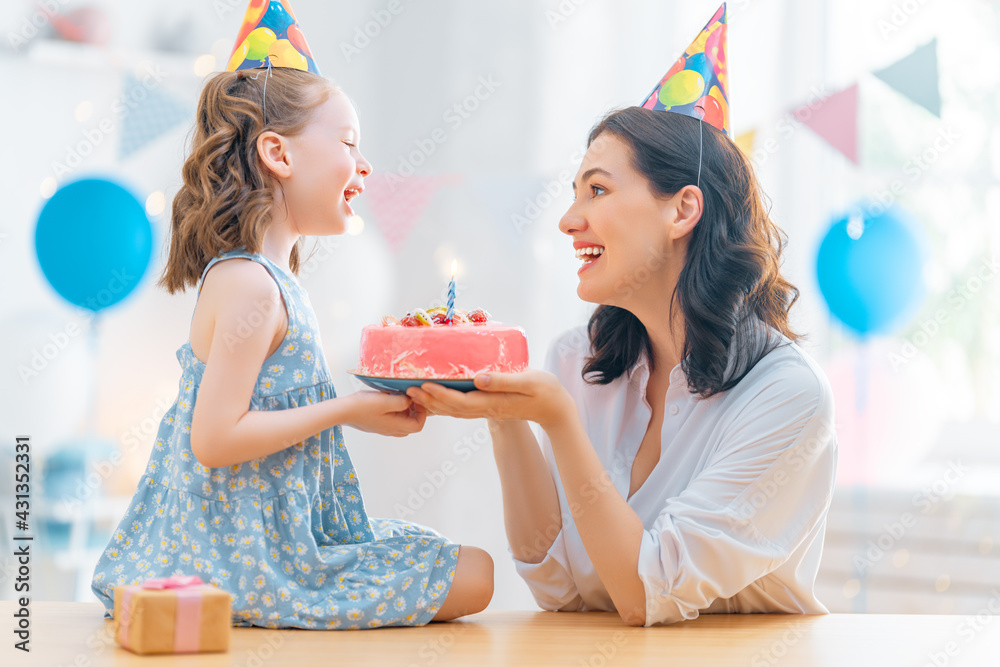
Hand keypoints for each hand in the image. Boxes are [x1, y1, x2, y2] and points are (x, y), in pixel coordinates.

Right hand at [344, 391, 427, 436]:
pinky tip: (389, 399)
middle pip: (412, 425)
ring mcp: (383, 428)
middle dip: (416, 411)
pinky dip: (396, 411)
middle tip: (411, 397)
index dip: (422, 413)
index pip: (418, 425)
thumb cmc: (362, 406)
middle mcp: (391, 430)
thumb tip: (411, 400)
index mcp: (395, 426)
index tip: (417, 399)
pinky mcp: (377, 424)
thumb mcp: (385, 401)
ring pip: (403, 423)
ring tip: (401, 397)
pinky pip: (393, 420)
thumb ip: (402, 401)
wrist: (342, 411)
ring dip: (406, 411)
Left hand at [406, 369, 573, 429]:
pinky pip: (462, 408)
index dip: (441, 395)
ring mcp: (488, 409)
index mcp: (494, 403)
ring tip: (415, 393)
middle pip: (452, 407)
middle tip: (409, 389)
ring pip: (455, 409)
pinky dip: (445, 404)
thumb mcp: (528, 382)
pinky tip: (436, 398)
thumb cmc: (545, 392)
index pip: (461, 401)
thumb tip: (478, 378)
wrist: (556, 409)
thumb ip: (503, 380)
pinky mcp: (489, 406)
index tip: (424, 385)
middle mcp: (487, 408)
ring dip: (434, 403)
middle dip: (430, 399)